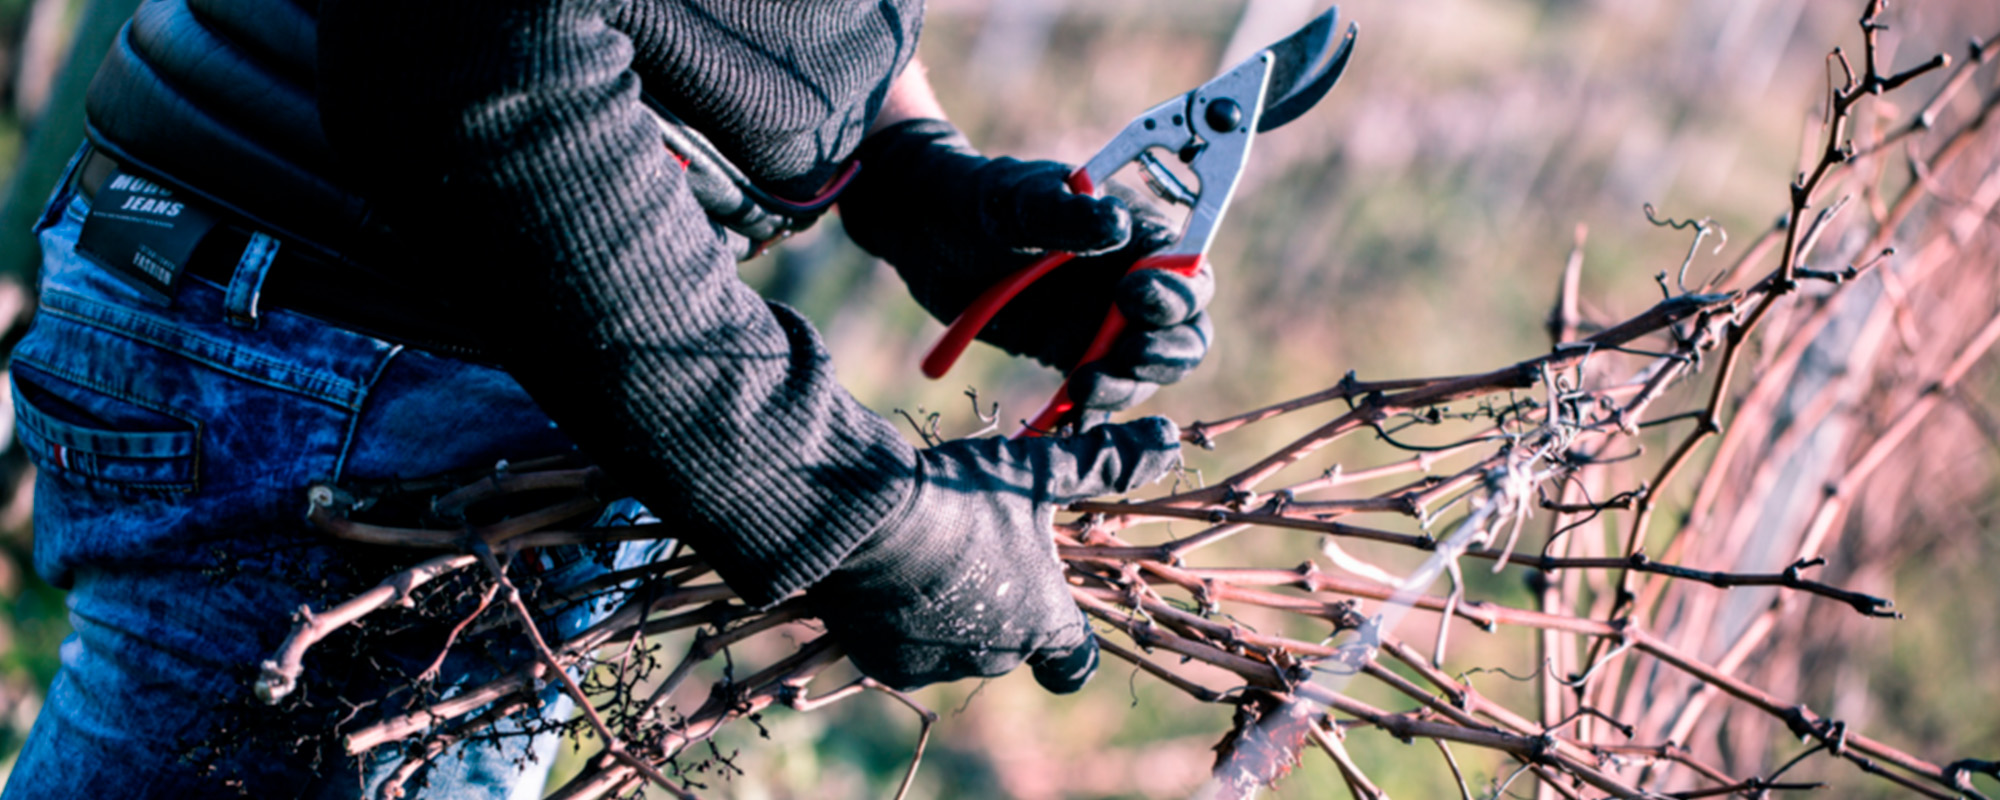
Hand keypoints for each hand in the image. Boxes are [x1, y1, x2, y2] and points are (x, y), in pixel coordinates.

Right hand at [808, 417, 1181, 691]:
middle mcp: (997, 658)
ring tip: (927, 555)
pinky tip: (887, 574)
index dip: (1070, 643)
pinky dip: (900, 619)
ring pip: (955, 644)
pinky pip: (902, 646)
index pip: (1075, 663)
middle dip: (1001, 606)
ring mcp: (939, 665)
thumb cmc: (962, 496)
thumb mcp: (1038, 472)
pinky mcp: (884, 663)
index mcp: (1044, 622)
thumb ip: (1104, 462)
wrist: (863, 522)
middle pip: (1011, 644)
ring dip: (950, 612)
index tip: (1057, 615)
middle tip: (976, 551)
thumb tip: (1167, 440)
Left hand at [840, 119, 1212, 412]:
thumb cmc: (982, 199)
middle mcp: (1131, 285)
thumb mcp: (1020, 199)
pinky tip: (1067, 415)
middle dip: (1165, 351)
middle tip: (1126, 356)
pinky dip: (1090, 410)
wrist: (926, 233)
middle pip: (1183, 332)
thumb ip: (1065, 213)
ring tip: (1083, 385)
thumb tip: (1118, 225)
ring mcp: (1103, 325)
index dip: (1177, 292)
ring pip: (1145, 371)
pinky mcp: (1072, 357)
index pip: (1188, 273)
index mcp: (1137, 237)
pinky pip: (1099, 392)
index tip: (1132, 295)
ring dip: (1126, 386)